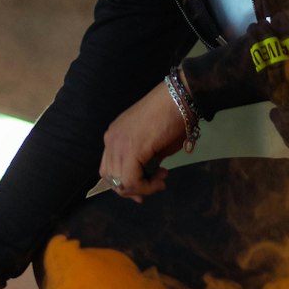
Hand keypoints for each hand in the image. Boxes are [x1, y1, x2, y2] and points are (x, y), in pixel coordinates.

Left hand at [99, 81, 186, 199]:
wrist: (179, 99)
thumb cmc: (171, 115)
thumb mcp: (153, 143)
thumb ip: (146, 160)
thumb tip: (148, 176)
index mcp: (113, 136)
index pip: (109, 169)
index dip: (125, 183)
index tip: (145, 187)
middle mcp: (110, 140)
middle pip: (110, 178)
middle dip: (132, 189)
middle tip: (154, 186)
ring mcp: (117, 144)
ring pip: (120, 182)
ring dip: (142, 188)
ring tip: (161, 179)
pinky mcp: (130, 150)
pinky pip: (131, 180)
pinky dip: (146, 186)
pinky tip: (161, 178)